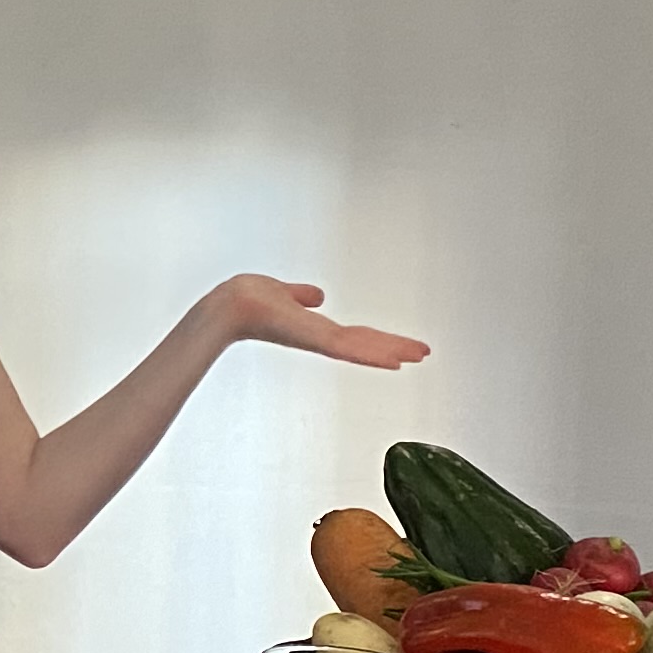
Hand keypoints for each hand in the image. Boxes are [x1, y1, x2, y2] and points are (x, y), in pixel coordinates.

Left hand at [196, 275, 427, 369]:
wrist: (229, 305)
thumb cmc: (246, 298)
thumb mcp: (282, 293)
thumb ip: (300, 295)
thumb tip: (317, 296)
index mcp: (313, 327)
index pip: (352, 335)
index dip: (377, 340)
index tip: (400, 346)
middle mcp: (318, 337)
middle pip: (363, 343)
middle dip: (393, 347)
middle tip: (423, 353)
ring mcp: (316, 339)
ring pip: (361, 347)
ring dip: (391, 350)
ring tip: (418, 354)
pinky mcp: (313, 339)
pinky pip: (347, 348)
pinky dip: (370, 354)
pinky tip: (393, 359)